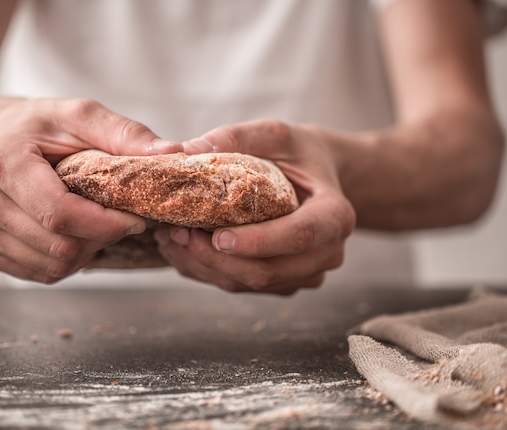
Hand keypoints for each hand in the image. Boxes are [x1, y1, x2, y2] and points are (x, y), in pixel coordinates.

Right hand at [0, 98, 181, 282]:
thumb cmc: (37, 127)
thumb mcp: (80, 116)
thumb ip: (124, 133)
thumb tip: (171, 152)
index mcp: (4, 163)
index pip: (60, 214)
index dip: (107, 224)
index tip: (137, 219)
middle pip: (60, 246)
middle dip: (103, 238)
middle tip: (121, 220)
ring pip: (52, 266)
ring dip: (88, 252)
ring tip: (96, 223)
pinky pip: (40, 273)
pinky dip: (67, 261)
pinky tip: (74, 234)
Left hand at [154, 119, 355, 294]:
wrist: (318, 178)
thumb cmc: (298, 154)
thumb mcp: (276, 135)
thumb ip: (239, 137)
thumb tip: (191, 150)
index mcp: (335, 215)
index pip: (299, 236)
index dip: (258, 242)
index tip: (218, 236)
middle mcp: (327, 252)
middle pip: (269, 271)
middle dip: (217, 258)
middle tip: (177, 233)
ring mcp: (307, 273)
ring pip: (251, 285)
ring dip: (206, 267)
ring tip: (172, 238)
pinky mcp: (285, 282)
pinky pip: (244, 287)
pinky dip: (209, 271)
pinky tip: (184, 249)